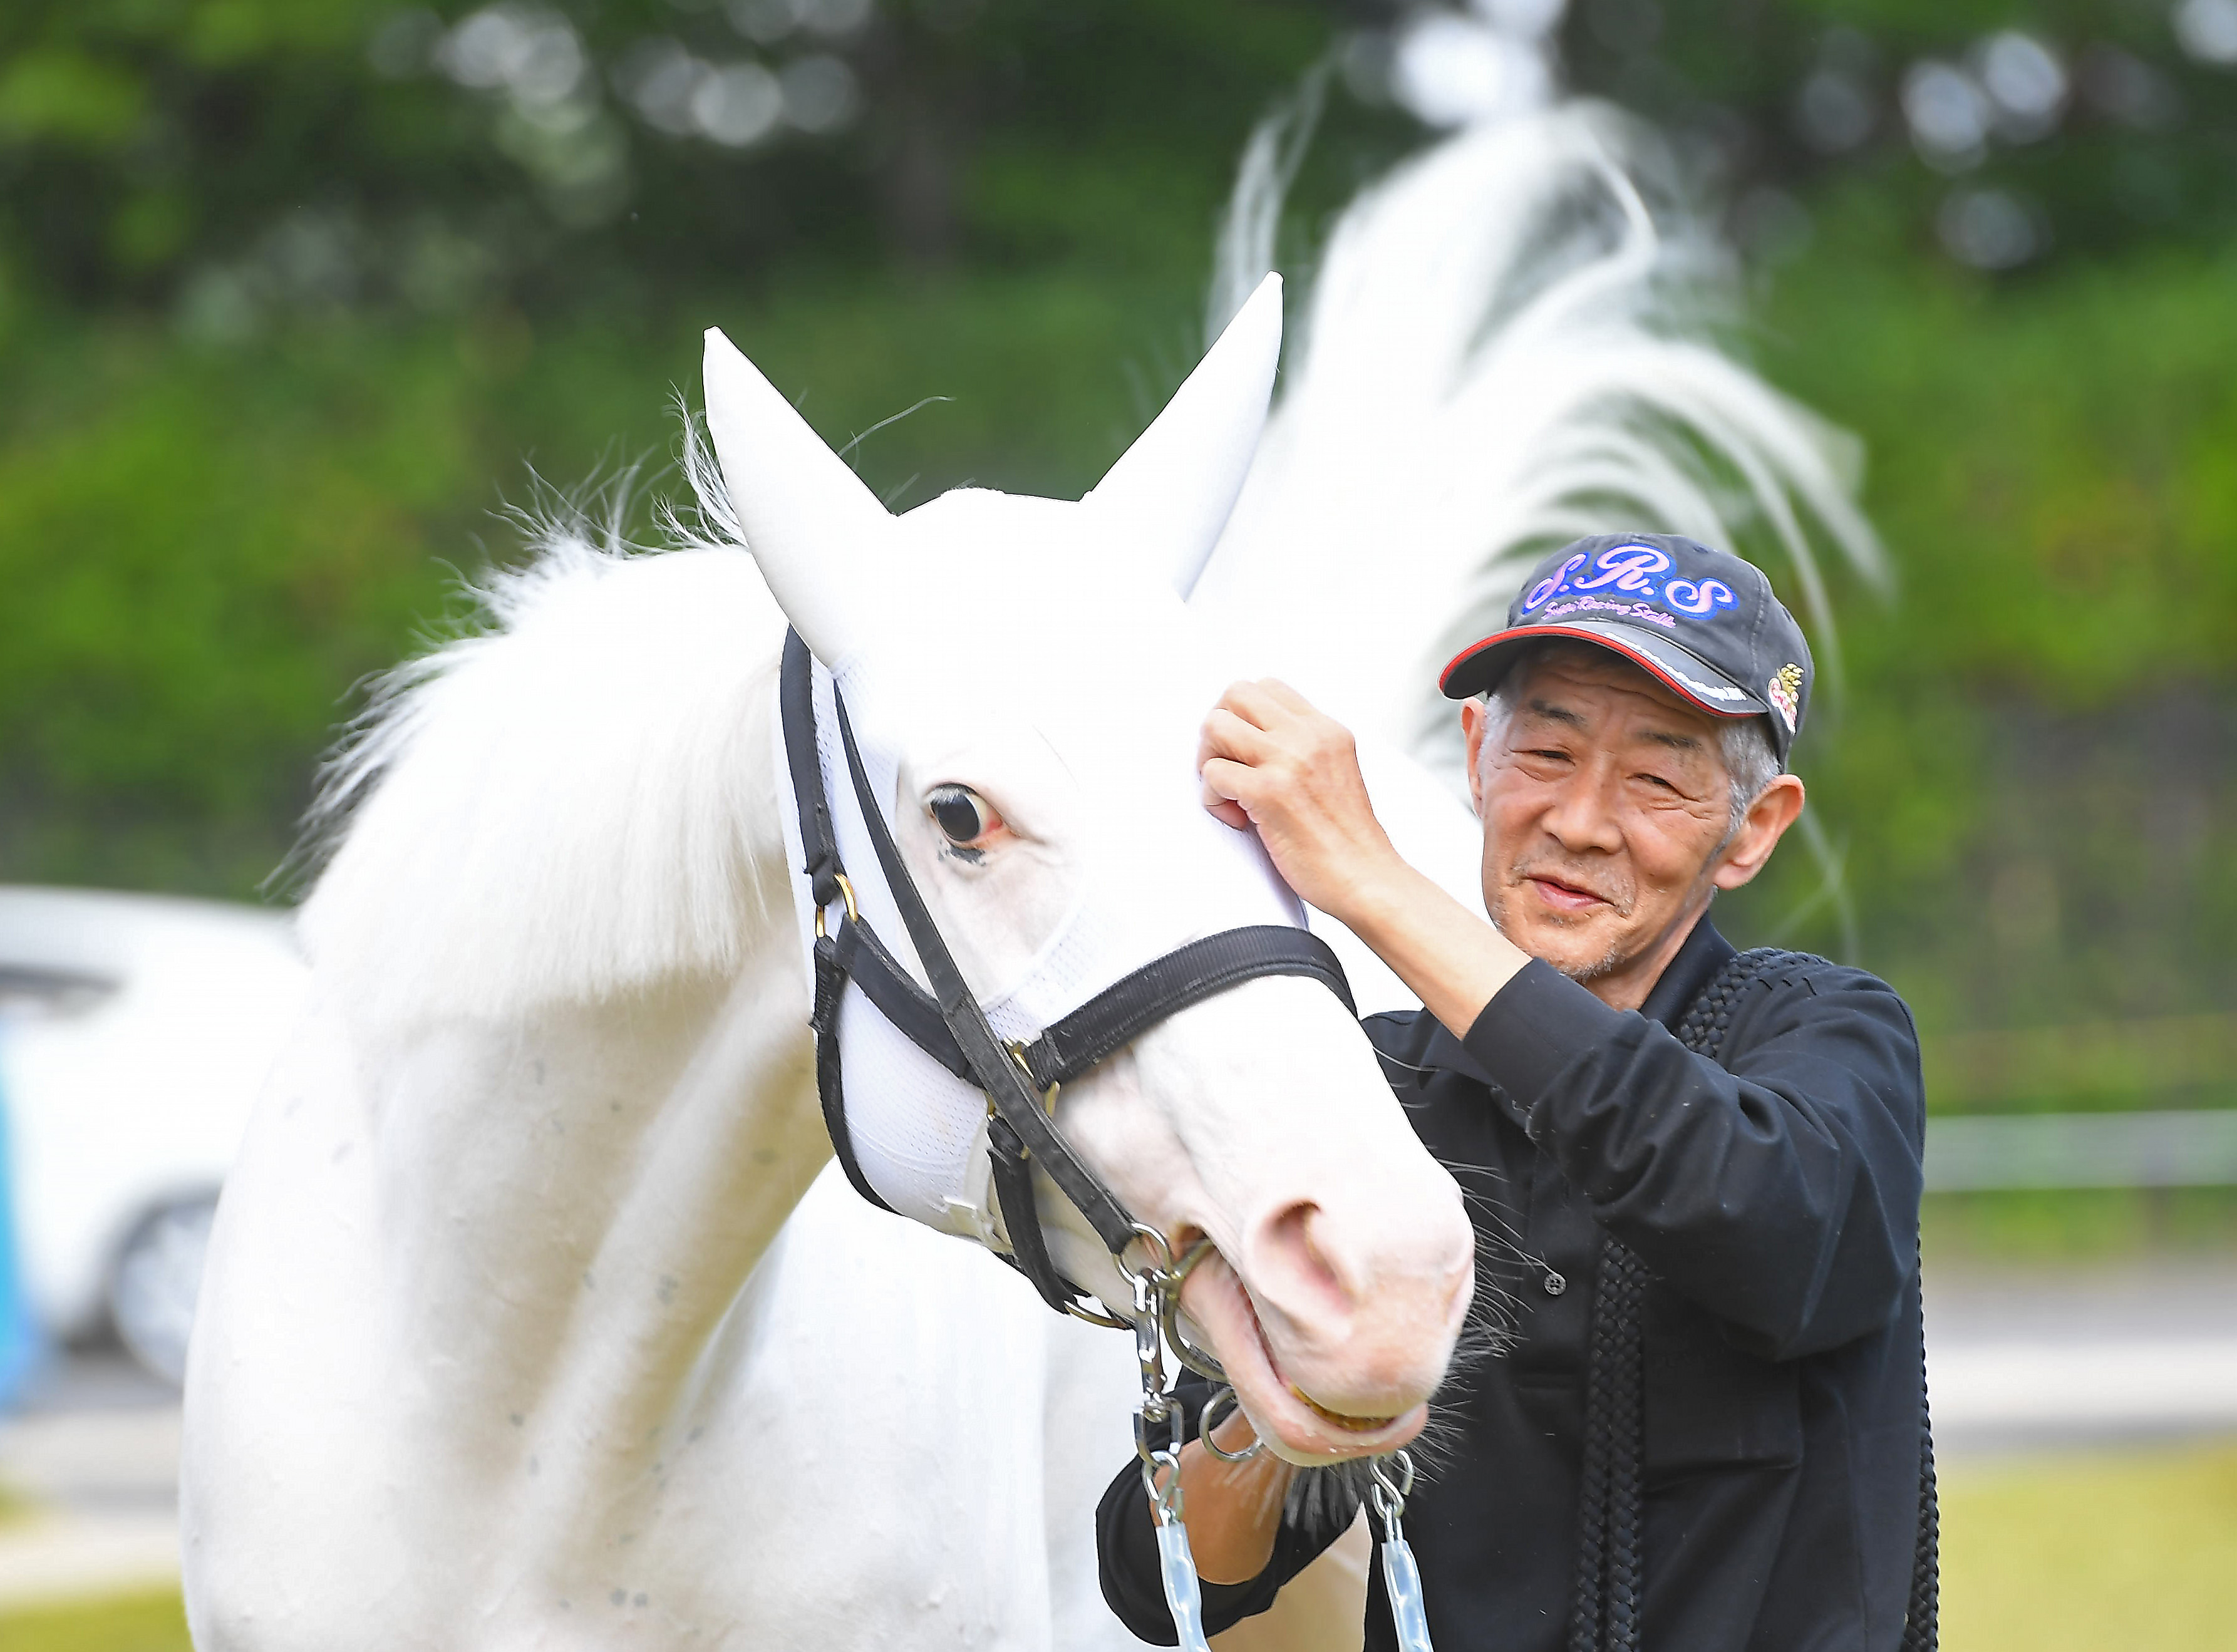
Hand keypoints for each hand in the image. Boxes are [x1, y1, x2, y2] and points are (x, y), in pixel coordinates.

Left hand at [1201, 680, 1531, 1038]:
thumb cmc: (1346, 840)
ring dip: (1210, 761)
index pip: (1267, 686)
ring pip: (1215, 725)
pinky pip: (1212, 774)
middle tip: (1230, 769)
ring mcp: (1289, 761)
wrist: (1368, 880)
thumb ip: (1303, 748)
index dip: (1244, 718)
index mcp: (1327, 729)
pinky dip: (1213, 799)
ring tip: (1231, 794)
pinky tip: (1240, 820)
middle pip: (1235, 693)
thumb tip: (1252, 738)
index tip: (1249, 755)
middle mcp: (1310, 736)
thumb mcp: (1336, 772)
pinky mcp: (1270, 793)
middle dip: (1219, 731)